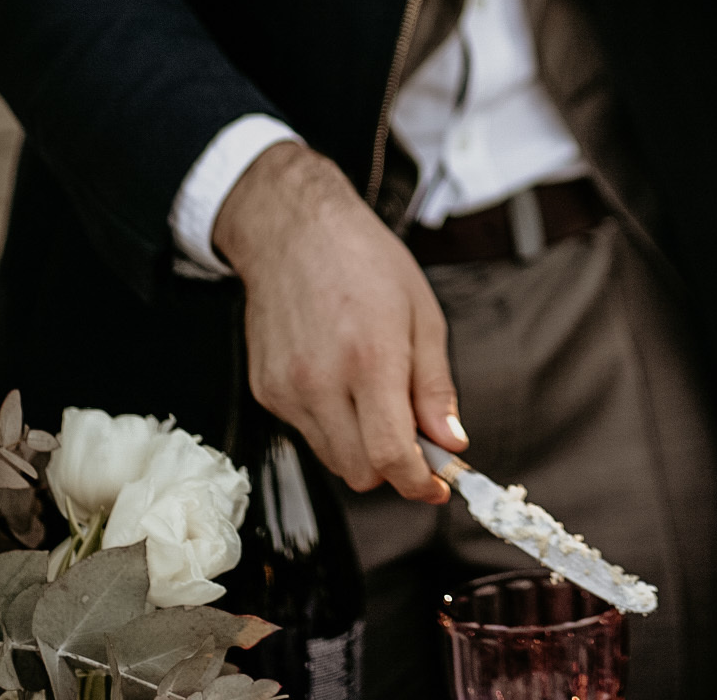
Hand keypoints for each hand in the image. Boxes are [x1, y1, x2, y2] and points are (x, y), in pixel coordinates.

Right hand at [213, 140, 464, 501]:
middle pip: (360, 471)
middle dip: (393, 465)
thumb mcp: (423, 315)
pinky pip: (306, 434)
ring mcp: (286, 390)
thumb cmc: (364, 261)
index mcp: (369, 358)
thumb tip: (451, 443)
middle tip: (414, 436)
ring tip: (375, 397)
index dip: (418, 482)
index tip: (436, 485)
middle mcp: (321, 381)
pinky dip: (332, 425)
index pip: (389, 455)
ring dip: (361, 446)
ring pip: (332, 459)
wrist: (294, 231)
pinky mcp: (265, 391)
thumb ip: (436, 388)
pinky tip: (341, 382)